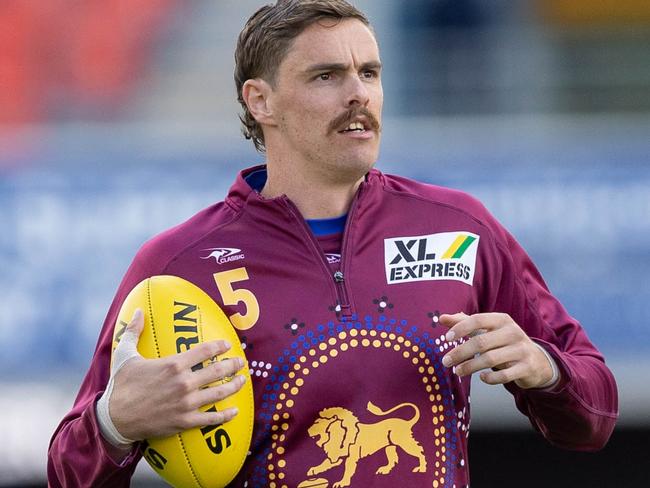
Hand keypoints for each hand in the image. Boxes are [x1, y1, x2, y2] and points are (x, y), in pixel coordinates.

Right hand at [108, 309, 246, 440]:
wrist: (114, 418)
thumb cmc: (121, 385)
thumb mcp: (125, 354)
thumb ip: (134, 331)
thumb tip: (138, 311)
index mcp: (174, 364)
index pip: (205, 350)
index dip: (220, 346)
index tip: (228, 345)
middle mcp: (184, 383)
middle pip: (217, 370)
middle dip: (233, 365)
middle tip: (240, 362)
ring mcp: (186, 403)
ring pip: (219, 392)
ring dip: (234, 386)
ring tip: (242, 380)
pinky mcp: (184, 421)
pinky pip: (211, 418)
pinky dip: (225, 415)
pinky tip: (235, 411)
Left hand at [439, 312, 553, 388]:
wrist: (538, 361)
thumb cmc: (504, 342)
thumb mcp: (488, 330)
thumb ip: (465, 323)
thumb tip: (441, 318)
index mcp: (502, 320)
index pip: (478, 320)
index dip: (461, 328)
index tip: (446, 338)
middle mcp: (513, 332)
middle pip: (481, 342)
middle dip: (460, 352)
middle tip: (446, 361)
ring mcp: (522, 350)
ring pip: (490, 359)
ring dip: (470, 367)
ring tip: (458, 371)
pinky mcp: (527, 368)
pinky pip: (504, 375)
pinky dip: (490, 378)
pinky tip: (481, 378)